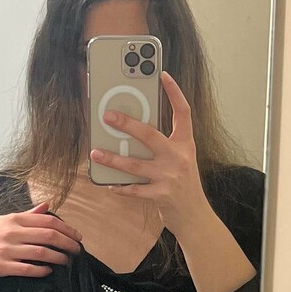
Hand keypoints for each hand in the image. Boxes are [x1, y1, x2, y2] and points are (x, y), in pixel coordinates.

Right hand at [0, 202, 81, 277]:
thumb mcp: (8, 219)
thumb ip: (29, 215)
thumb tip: (47, 205)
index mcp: (16, 219)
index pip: (48, 222)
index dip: (66, 229)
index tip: (77, 236)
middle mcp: (12, 233)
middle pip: (48, 236)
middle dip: (67, 243)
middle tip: (77, 250)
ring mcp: (7, 250)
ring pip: (41, 253)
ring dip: (58, 257)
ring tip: (66, 261)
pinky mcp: (2, 266)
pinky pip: (27, 269)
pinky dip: (41, 270)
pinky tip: (49, 270)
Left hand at [89, 72, 207, 233]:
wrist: (195, 216)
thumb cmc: (184, 184)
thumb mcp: (181, 159)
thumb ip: (164, 145)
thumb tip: (134, 131)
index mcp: (185, 144)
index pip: (183, 112)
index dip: (175, 92)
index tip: (163, 75)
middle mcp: (179, 157)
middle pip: (150, 135)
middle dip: (127, 124)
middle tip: (107, 116)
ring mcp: (170, 176)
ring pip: (135, 164)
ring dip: (112, 159)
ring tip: (95, 153)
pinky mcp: (161, 195)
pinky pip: (134, 190)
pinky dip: (120, 188)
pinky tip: (109, 185)